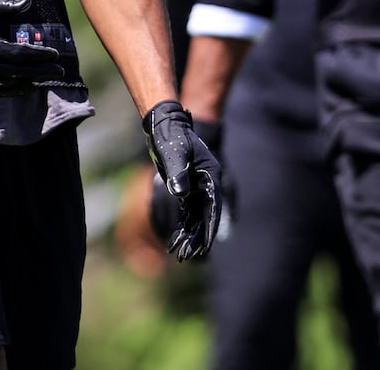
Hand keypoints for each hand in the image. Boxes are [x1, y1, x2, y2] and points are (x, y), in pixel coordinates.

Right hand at [0, 0, 62, 93]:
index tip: (54, 55)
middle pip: (17, 73)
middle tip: (58, 69)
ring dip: (27, 83)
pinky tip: (21, 88)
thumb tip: (28, 2)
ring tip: (43, 79)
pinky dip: (9, 91)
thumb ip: (4, 7)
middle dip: (40, 71)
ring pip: (6, 86)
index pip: (19, 56)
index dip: (39, 57)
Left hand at [142, 101, 222, 260]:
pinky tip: (177, 239)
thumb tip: (181, 195)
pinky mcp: (186, 187)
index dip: (210, 227)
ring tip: (180, 253)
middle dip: (197, 236)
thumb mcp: (175, 154)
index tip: (207, 245)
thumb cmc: (172, 136)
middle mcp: (207, 183)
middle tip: (187, 256)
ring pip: (196, 215)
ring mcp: (197, 186)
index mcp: (211, 175)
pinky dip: (183, 224)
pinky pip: (187, 210)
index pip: (213, 206)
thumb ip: (179, 174)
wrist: (165, 124)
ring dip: (189, 233)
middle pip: (205, 215)